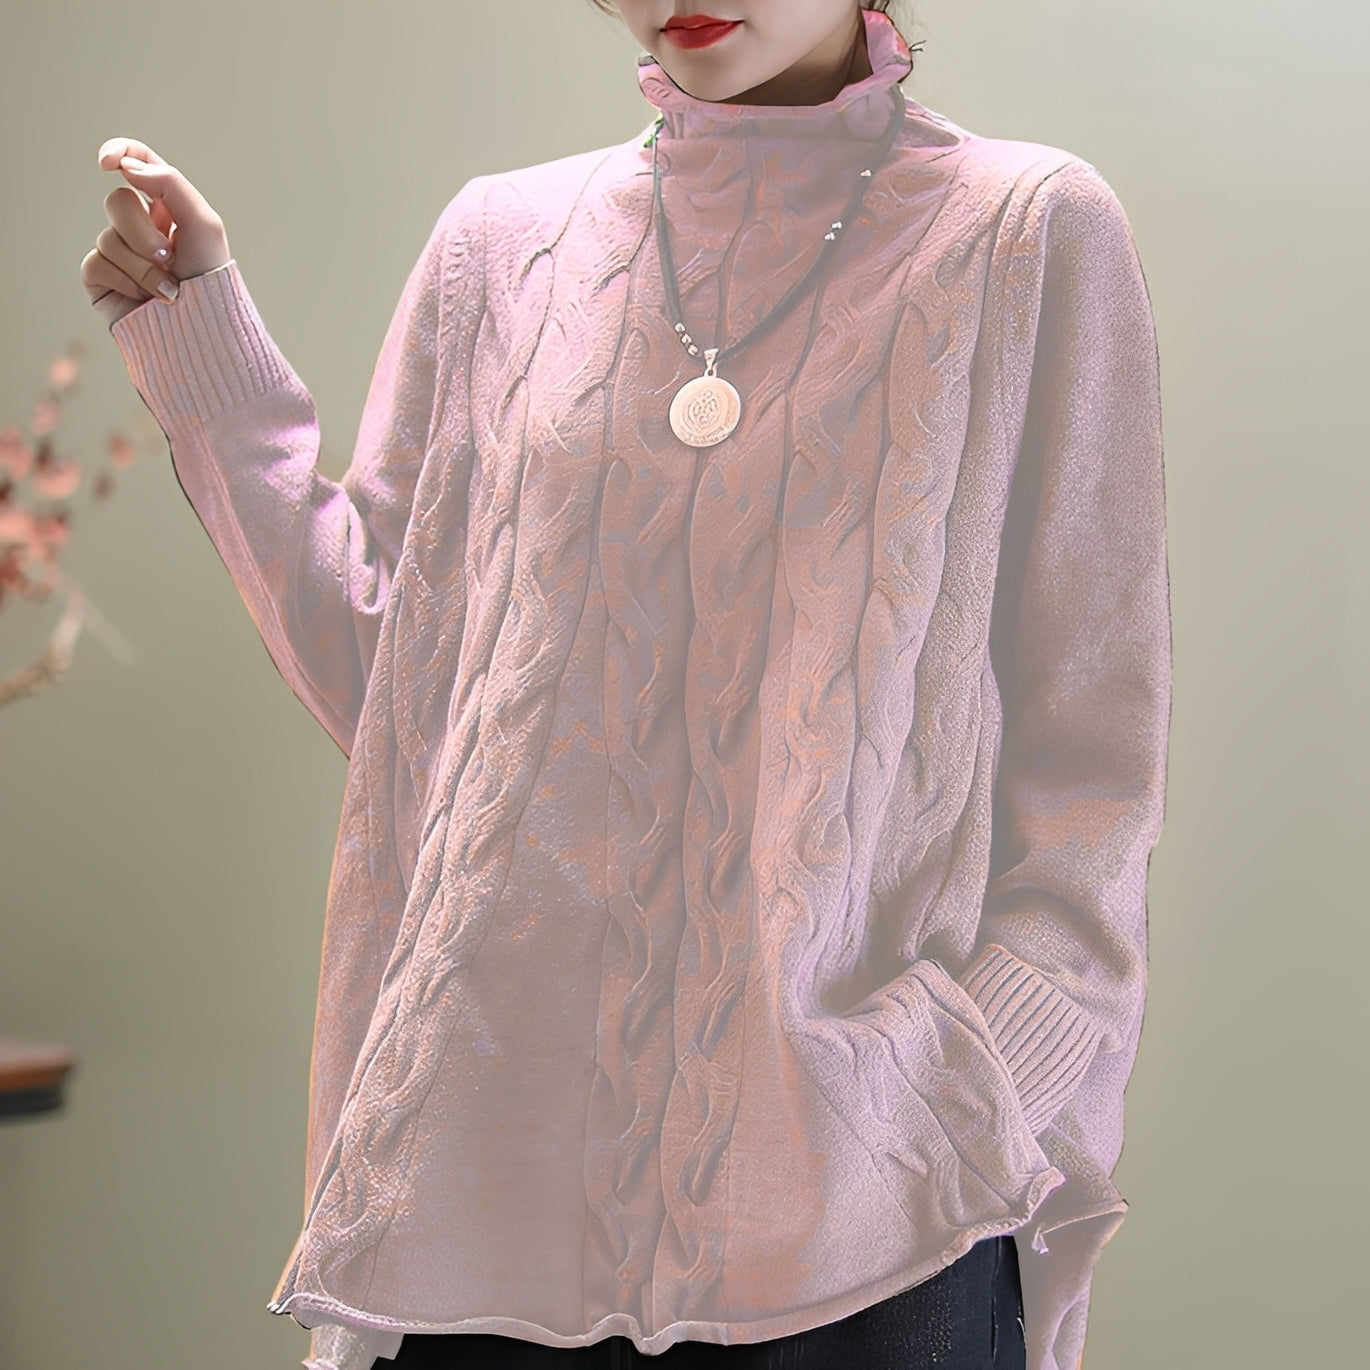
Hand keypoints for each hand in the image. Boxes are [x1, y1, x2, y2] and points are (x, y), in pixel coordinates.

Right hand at [82, 137, 232, 326]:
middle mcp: (140, 228)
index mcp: (167, 210)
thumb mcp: (203, 224)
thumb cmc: (211, 281)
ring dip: (143, 266)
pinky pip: (96, 263)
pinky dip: (126, 281)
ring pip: (108, 237)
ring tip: (169, 290)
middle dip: (143, 231)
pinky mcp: (102, 280)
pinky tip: (146, 300)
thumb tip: (128, 166)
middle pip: (117, 201)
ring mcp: (119, 254)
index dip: (119, 152)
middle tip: (169, 257)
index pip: (137, 164)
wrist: (204, 332)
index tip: (108, 162)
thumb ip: (169, 183)